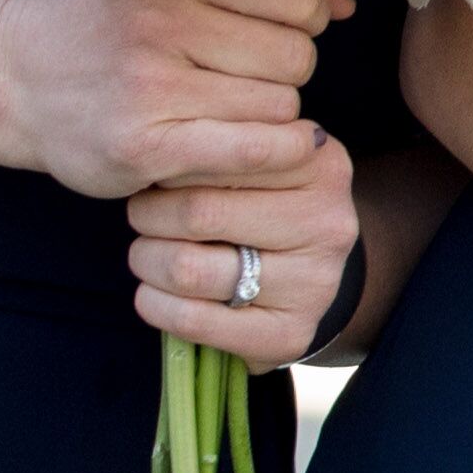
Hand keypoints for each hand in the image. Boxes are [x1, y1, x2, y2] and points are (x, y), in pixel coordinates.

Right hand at [0, 0, 347, 197]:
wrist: (12, 76)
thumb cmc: (106, 24)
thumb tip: (343, 4)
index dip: (306, 16)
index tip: (277, 27)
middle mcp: (161, 23)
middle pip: (296, 56)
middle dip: (284, 69)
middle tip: (239, 74)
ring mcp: (151, 87)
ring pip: (280, 105)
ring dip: (269, 113)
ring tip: (223, 106)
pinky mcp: (145, 146)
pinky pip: (255, 149)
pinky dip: (278, 151)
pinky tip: (268, 145)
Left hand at [125, 135, 359, 368]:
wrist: (302, 273)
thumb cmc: (257, 200)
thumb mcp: (253, 157)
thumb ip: (219, 141)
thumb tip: (158, 140)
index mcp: (321, 164)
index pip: (221, 153)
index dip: (171, 163)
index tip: (159, 170)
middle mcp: (329, 222)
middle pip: (198, 212)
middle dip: (148, 214)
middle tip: (143, 214)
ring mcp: (316, 283)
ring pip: (188, 269)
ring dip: (147, 261)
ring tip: (148, 253)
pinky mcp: (291, 333)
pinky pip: (192, 319)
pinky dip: (155, 305)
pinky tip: (154, 294)